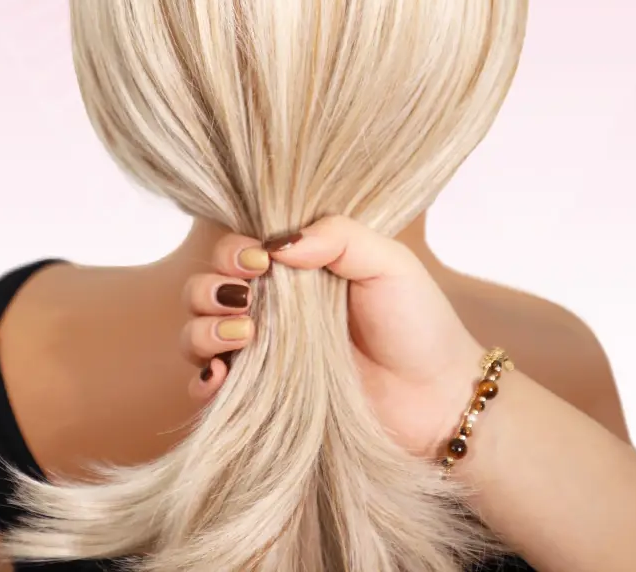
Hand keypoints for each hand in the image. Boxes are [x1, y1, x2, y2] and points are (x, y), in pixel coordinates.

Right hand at [179, 214, 485, 458]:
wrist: (438, 400)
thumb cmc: (418, 324)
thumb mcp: (389, 263)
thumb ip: (338, 236)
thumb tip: (276, 244)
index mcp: (297, 268)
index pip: (238, 247)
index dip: (234, 250)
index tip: (259, 260)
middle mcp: (272, 308)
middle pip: (206, 286)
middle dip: (212, 287)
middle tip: (247, 298)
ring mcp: (264, 355)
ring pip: (197, 331)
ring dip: (204, 329)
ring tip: (245, 334)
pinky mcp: (262, 400)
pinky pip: (208, 388)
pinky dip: (201, 379)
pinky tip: (221, 374)